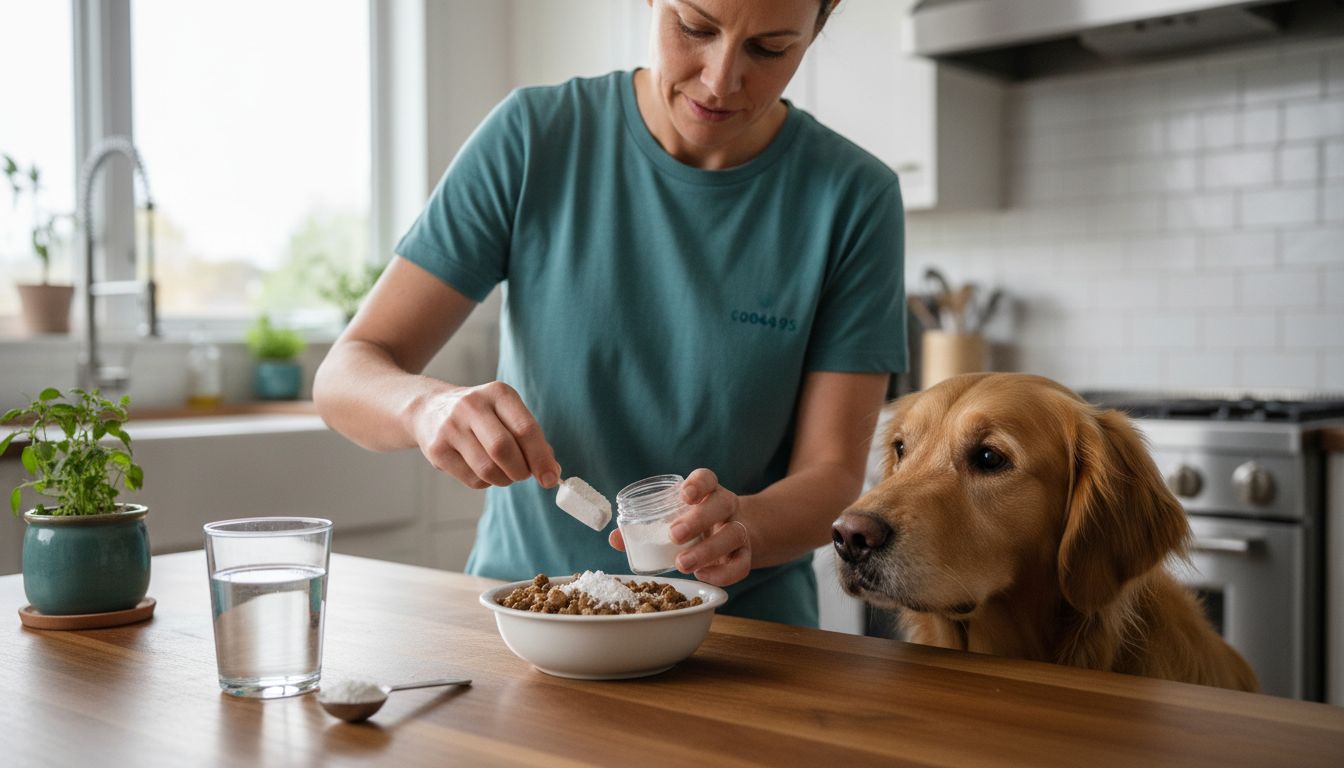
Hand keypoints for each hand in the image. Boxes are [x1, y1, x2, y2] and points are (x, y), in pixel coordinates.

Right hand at [413, 381, 560, 489]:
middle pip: (504, 449)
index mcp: (498, 393)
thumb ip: (531, 439)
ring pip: (487, 469)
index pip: (526, 428)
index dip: (541, 457)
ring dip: (504, 480)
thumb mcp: (507, 414)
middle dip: (521, 471)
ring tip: (505, 473)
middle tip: (525, 475)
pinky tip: (482, 470)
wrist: (430, 409)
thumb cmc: (482, 417)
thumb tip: (552, 470)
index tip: (551, 478)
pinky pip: (472, 479)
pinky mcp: (437, 449)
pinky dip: (486, 483)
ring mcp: (451, 427)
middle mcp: (472, 405)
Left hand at [608, 468, 751, 586]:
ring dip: (707, 549)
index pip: (707, 479)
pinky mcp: (745, 554)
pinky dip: (722, 573)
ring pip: (733, 534)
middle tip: (674, 534)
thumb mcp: (674, 518)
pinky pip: (741, 564)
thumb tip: (614, 538)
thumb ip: (646, 527)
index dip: (698, 484)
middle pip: (721, 504)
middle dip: (698, 519)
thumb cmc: (695, 524)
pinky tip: (701, 576)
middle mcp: (726, 507)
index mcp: (707, 492)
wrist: (737, 536)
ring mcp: (739, 530)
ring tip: (682, 563)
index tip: (684, 494)